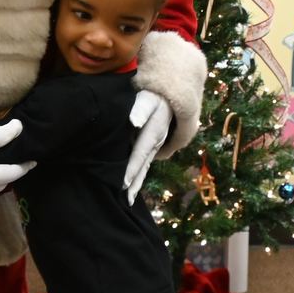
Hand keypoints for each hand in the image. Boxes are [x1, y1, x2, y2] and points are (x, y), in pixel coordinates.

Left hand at [124, 90, 172, 205]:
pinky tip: (134, 183)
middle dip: (135, 183)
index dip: (132, 169)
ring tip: (129, 199)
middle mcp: (158, 141)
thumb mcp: (148, 98)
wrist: (170, 91)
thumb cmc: (154, 93)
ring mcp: (158, 143)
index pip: (140, 153)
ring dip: (138, 182)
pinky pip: (147, 161)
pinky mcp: (156, 143)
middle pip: (144, 165)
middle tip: (126, 201)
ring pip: (146, 165)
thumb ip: (140, 109)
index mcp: (154, 131)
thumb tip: (134, 122)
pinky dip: (140, 173)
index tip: (123, 184)